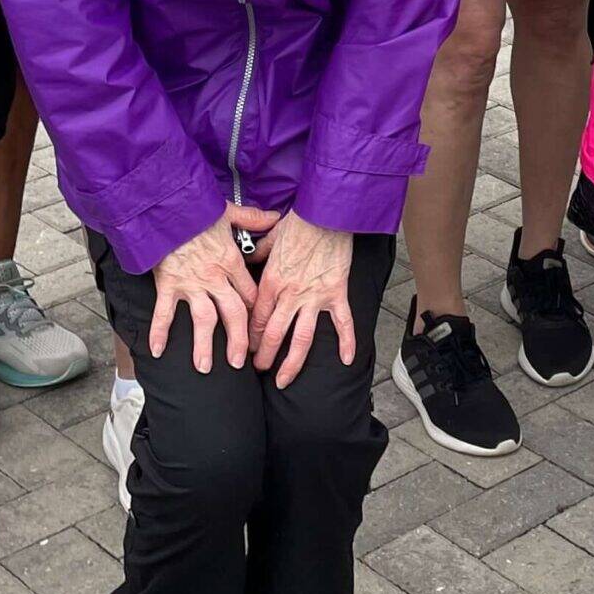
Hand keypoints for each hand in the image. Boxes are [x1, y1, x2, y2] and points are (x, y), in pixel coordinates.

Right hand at [149, 207, 271, 373]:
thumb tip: (274, 216)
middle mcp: (214, 276)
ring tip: (205, 368)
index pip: (250, 294)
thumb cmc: (197, 210)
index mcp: (231, 261)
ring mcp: (190, 283)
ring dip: (204, 345)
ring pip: (203, 319)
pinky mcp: (168, 283)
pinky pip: (164, 312)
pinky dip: (159, 332)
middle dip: (238, 340)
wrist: (167, 207)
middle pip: (233, 313)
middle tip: (240, 363)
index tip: (259, 330)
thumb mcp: (229, 212)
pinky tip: (157, 351)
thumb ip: (253, 218)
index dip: (257, 314)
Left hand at [248, 213, 356, 387]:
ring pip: (301, 338)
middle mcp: (291, 294)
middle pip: (273, 334)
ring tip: (284, 381)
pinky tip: (346, 360)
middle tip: (260, 370)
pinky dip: (346, 342)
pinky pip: (342, 322)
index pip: (255, 318)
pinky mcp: (336, 292)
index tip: (247, 349)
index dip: (249, 337)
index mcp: (272, 281)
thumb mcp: (270, 237)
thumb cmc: (300, 221)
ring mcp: (314, 296)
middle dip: (264, 357)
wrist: (327, 212)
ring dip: (292, 363)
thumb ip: (257, 253)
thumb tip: (248, 257)